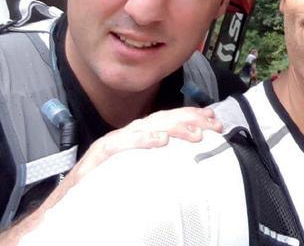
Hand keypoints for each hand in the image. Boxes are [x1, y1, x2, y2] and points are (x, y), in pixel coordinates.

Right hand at [0, 107, 221, 243]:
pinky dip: (141, 140)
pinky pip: (119, 145)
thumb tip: (190, 165)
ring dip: (172, 127)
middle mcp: (124, 138)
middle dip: (189, 119)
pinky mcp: (95, 160)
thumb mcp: (137, 179)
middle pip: (161, 120)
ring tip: (195, 133)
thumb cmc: (100, 199)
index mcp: (135, 141)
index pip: (166, 121)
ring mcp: (110, 146)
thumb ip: (158, 169)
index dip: (191, 117)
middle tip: (214, 125)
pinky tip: (160, 141)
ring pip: (144, 127)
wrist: (58, 217)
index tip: (214, 120)